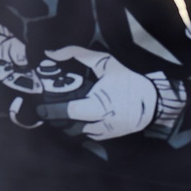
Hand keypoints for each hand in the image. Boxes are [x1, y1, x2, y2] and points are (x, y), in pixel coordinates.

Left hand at [47, 48, 161, 140]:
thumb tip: (52, 53)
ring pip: (75, 132)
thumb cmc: (126, 80)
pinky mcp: (105, 137)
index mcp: (98, 104)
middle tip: (49, 108)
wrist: (150, 101)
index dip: (51, 110)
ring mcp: (102, 132)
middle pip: (67, 126)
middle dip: (56, 118)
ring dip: (67, 123)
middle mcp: (98, 122)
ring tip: (64, 111)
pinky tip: (80, 117)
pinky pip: (85, 135)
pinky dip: (80, 127)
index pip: (67, 111)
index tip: (41, 106)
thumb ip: (76, 54)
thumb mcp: (104, 62)